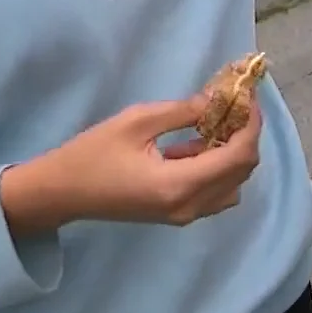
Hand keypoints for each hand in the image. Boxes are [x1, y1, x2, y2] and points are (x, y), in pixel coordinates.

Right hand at [0, 98, 263, 234]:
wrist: (59, 193)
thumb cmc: (92, 154)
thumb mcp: (137, 121)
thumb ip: (184, 111)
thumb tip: (219, 99)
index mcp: (180, 185)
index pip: (239, 156)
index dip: (251, 125)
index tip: (248, 97)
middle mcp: (189, 206)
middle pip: (242, 172)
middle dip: (246, 135)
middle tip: (235, 105)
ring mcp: (184, 215)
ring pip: (232, 184)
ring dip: (233, 153)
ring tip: (215, 122)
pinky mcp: (176, 214)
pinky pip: (214, 192)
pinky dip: (217, 166)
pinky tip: (196, 142)